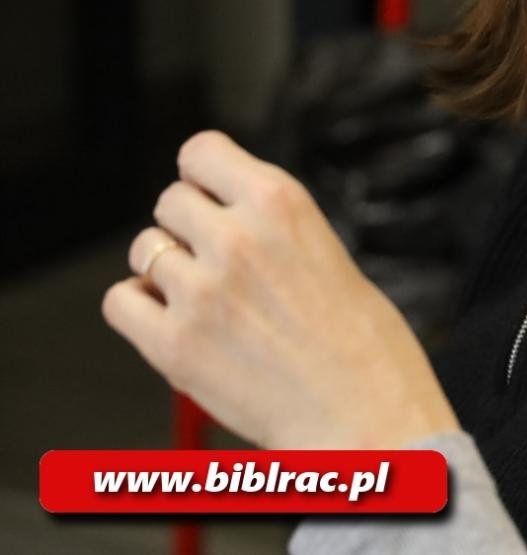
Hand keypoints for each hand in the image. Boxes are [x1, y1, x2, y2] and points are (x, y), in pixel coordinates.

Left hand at [102, 130, 459, 448]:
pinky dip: (138, 308)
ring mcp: (199, 292)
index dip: (202, 176)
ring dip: (165, 269)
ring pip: (144, 250)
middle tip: (217, 261)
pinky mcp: (173, 345)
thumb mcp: (326, 250)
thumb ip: (269, 227)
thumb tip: (215, 215)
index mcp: (282, 204)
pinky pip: (119, 301)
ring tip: (204, 299)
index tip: (210, 195)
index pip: (201, 151)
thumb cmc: (364, 344)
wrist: (366, 417)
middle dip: (187, 227)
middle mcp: (236, 238)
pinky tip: (173, 321)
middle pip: (169, 201)